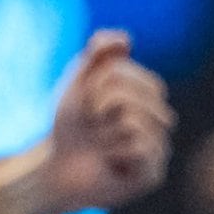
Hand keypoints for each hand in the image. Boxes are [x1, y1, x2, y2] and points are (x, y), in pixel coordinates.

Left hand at [46, 32, 175, 213]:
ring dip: (104, 131)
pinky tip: (109, 162)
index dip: (103, 84)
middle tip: (91, 125)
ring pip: (136, 119)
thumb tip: (126, 38)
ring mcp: (160, 149)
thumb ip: (98, 53)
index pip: (138, 76)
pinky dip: (113, 150)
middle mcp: (160, 122)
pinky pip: (140, 146)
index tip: (88, 103)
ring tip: (99, 144)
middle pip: (139, 94)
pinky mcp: (154, 174)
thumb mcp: (79, 80)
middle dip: (101, 104)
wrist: (54, 168)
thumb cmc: (69, 127)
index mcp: (148, 99)